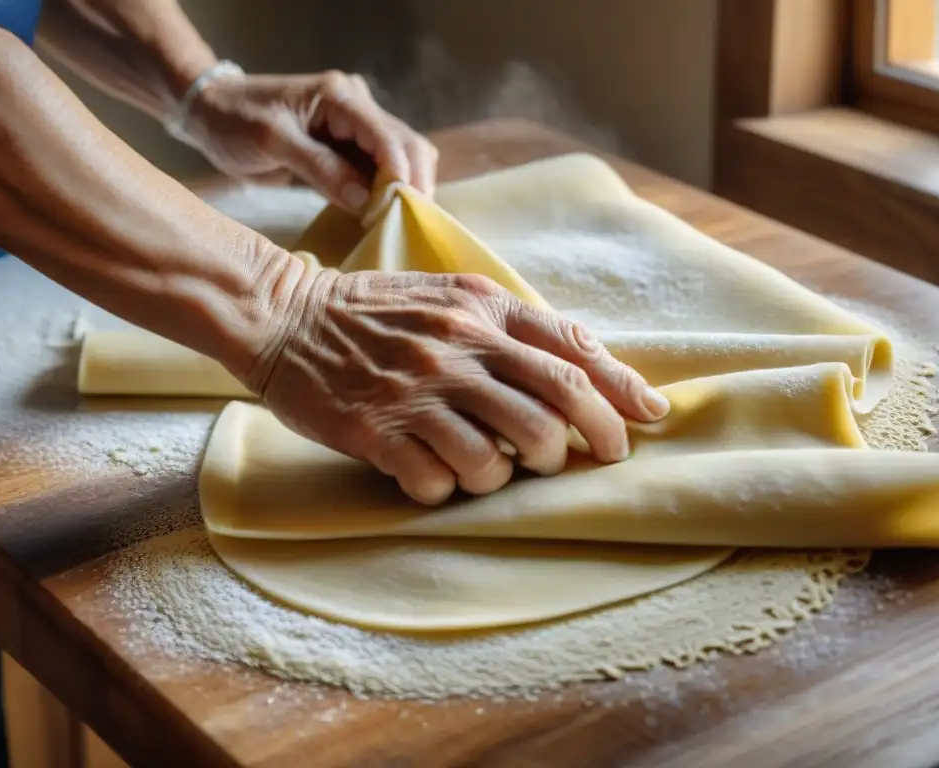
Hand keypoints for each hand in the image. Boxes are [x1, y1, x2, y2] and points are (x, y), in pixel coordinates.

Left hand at [185, 70, 437, 213]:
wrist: (212, 114)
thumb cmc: (234, 120)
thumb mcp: (273, 141)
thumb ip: (320, 168)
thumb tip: (366, 199)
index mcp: (340, 97)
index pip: (389, 137)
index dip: (403, 174)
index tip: (406, 212)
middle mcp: (357, 109)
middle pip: (407, 146)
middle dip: (414, 184)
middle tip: (411, 225)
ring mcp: (356, 130)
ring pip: (401, 160)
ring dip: (403, 192)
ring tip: (401, 226)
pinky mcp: (348, 151)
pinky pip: (379, 173)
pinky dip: (386, 195)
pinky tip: (385, 219)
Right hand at [254, 268, 670, 504]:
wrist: (288, 317)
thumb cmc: (379, 311)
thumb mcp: (452, 295)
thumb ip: (514, 324)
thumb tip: (588, 365)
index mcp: (481, 309)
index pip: (571, 353)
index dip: (621, 391)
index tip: (650, 417)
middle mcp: (455, 347)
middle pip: (552, 407)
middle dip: (584, 443)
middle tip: (584, 459)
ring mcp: (416, 391)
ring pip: (497, 458)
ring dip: (509, 476)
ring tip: (494, 469)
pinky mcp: (376, 431)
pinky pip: (437, 482)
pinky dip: (447, 489)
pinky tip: (435, 475)